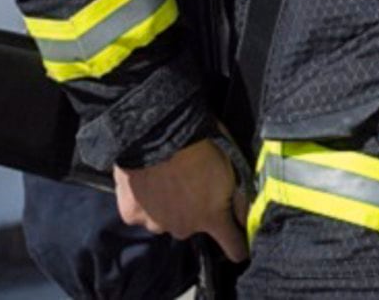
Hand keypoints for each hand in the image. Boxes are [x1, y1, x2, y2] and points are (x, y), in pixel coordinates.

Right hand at [114, 137, 248, 260]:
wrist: (156, 130)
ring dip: (168, 206)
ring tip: (166, 178)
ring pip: (165, 219)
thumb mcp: (233, 164)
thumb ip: (240, 197)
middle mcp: (185, 228)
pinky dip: (143, 200)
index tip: (238, 243)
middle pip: (194, 227)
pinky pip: (141, 212)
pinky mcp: (132, 215)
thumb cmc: (200, 141)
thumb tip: (246, 217)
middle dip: (195, 210)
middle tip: (190, 182)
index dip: (238, 246)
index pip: (235, 249)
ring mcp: (156, 223)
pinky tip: (146, 179)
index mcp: (212, 217)